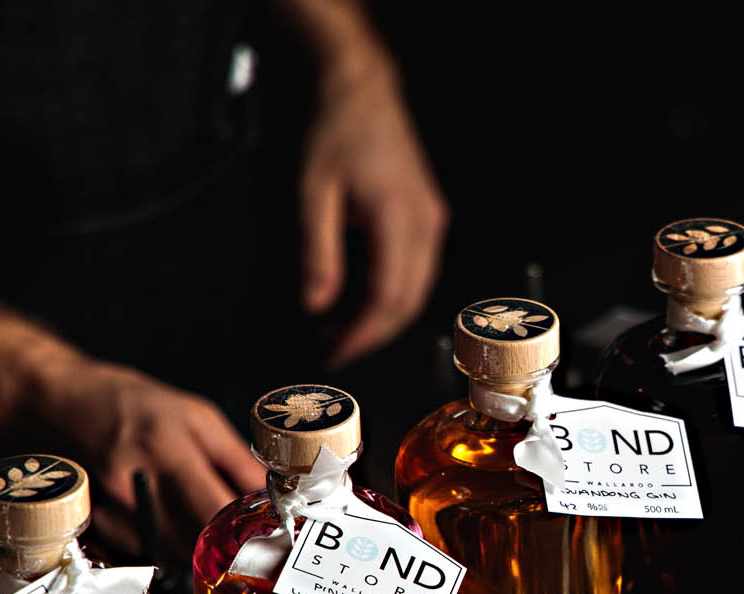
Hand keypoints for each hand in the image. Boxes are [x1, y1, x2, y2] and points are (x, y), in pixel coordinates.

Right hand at [32, 358, 264, 558]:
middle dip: (225, 547)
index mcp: (168, 448)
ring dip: (195, 551)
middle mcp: (133, 483)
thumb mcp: (196, 416)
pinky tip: (163, 524)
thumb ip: (237, 461)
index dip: (247, 532)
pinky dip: (162, 547)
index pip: (217, 511)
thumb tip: (273, 499)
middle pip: (194, 543)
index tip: (269, 538)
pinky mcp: (90, 527)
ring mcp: (106, 508)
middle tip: (244, 541)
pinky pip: (142, 553)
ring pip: (170, 555)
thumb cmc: (131, 405)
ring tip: (204, 529)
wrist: (51, 403)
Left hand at [299, 53, 446, 367]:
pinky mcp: (429, 217)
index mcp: (397, 217)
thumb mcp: (311, 192)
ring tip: (340, 329)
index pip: (388, 298)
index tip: (334, 354)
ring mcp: (432, 220)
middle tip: (331, 350)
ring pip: (416, 291)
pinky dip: (391, 295)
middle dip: (371, 335)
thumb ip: (316, 253)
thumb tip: (315, 306)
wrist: (360, 90)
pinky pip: (417, 271)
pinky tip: (360, 300)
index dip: (362, 335)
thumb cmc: (335, 130)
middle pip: (408, 303)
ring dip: (382, 318)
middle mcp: (425, 223)